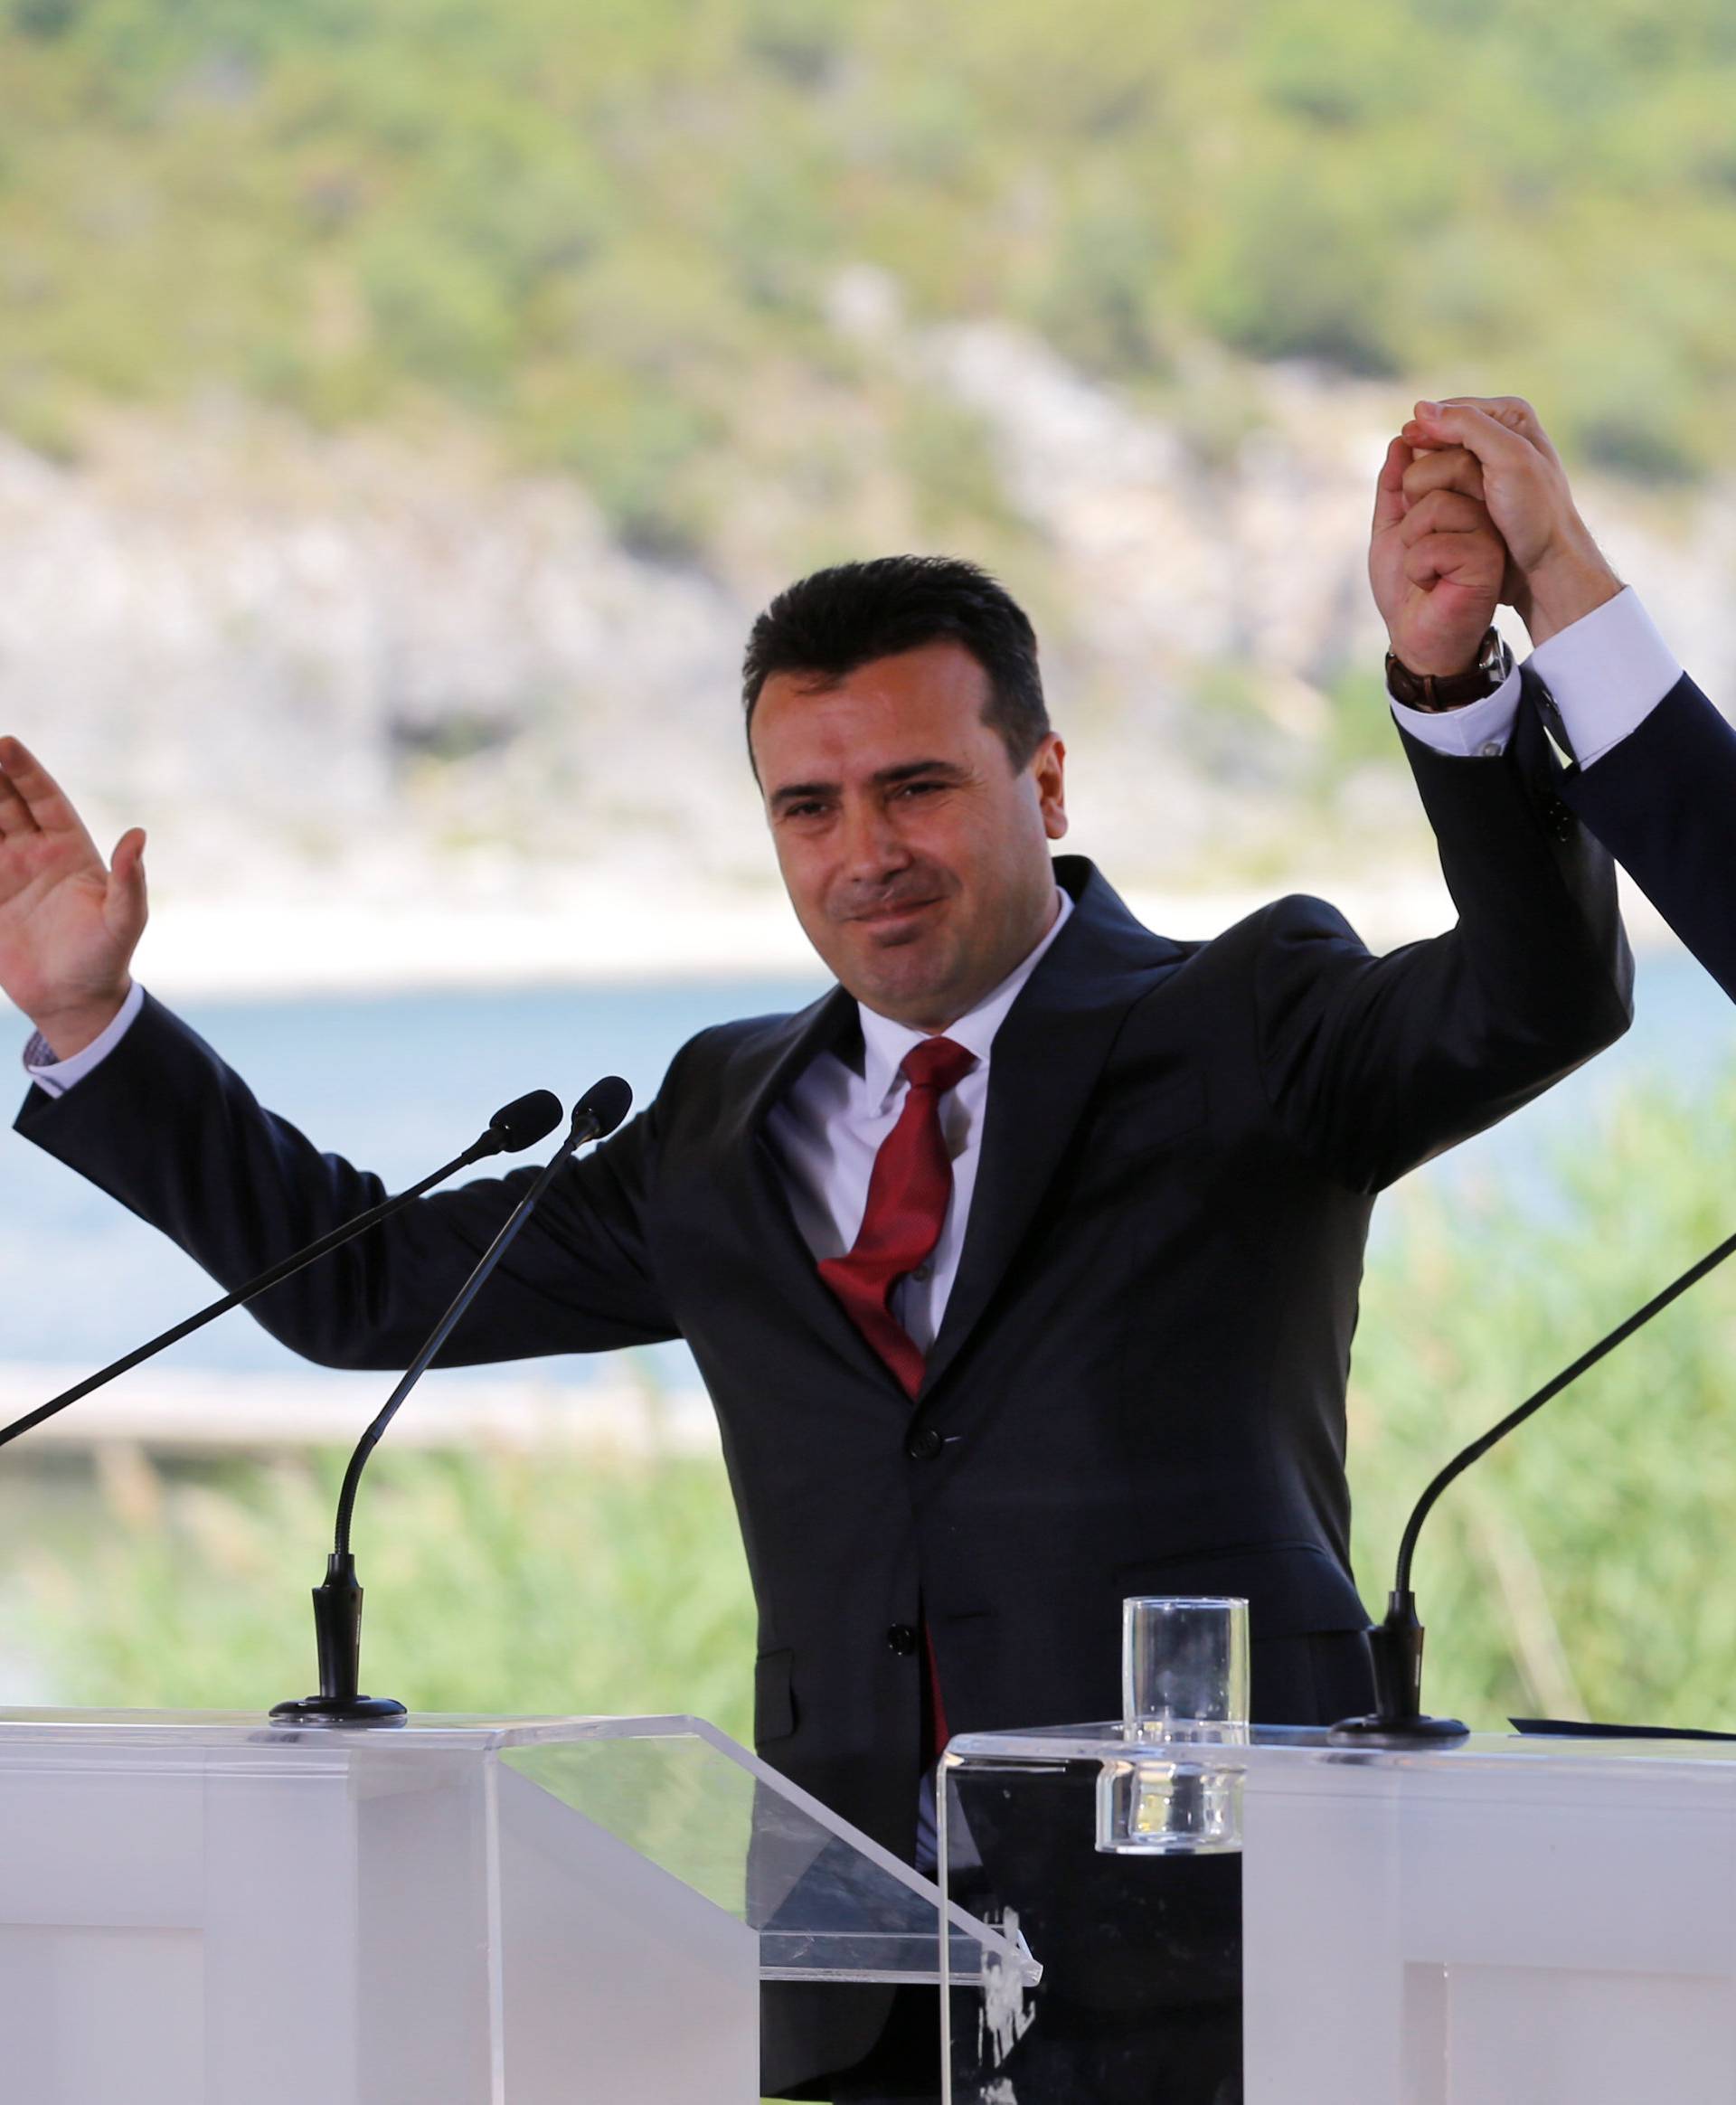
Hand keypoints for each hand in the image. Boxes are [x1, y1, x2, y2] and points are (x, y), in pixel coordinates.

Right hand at [0, 738, 145, 1057]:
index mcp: (71, 849)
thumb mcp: (124, 920)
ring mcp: (8, 873)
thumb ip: (130, 881)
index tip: (6, 743)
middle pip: (6, 802)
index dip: (26, 771)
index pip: (43, 799)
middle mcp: (36, 853)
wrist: (74, 1000)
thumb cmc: (106, 958)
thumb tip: (139, 836)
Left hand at [1370, 435, 1507, 676]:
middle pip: (1444, 465)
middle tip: (1414, 543)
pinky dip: (1419, 567)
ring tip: (1425, 568)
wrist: (1415, 636)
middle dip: (1410, 507)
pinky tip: (1433, 585)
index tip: (1409, 515)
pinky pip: (1436, 543)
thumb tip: (1401, 440)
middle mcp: (1485, 506)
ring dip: (1411, 543)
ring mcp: (1490, 530)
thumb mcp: (1391, 527)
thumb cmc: (1406, 586)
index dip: (1412, 478)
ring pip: (1436, 504)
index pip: (1441, 452)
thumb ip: (1394, 485)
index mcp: (1467, 495)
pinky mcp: (1488, 558)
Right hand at [1401, 397, 1620, 645]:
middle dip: (1435, 468)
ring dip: (1433, 492)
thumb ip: (1467, 427)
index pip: (1443, 413)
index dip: (1429, 439)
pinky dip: (1433, 506)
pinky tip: (1443, 521)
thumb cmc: (1534, 512)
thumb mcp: (1507, 459)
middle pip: (1434, 442)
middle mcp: (1496, 434)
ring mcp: (1483, 466)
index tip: (1436, 470)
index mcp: (1508, 414)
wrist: (1545, 563)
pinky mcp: (1474, 495)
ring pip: (1429, 469)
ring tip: (1456, 510)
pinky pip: (1436, 492)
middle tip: (1461, 494)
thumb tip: (1419, 409)